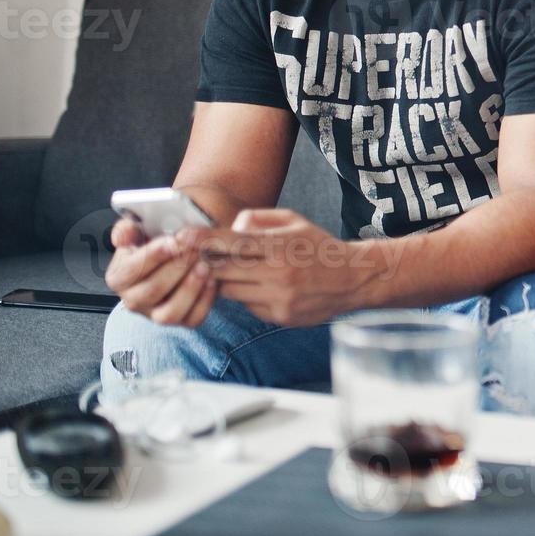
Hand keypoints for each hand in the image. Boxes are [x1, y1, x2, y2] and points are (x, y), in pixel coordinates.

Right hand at [104, 218, 218, 327]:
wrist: (176, 257)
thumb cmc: (156, 243)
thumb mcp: (137, 230)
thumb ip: (127, 229)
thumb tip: (123, 235)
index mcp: (119, 278)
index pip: (131, 270)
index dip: (153, 256)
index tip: (174, 241)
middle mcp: (133, 301)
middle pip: (152, 291)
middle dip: (176, 268)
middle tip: (194, 250)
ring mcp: (156, 315)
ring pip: (169, 313)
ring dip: (189, 288)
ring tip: (204, 265)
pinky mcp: (181, 320)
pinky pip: (193, 318)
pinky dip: (204, 300)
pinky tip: (213, 280)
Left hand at [198, 209, 368, 326]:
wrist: (353, 278)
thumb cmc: (318, 247)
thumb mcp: (293, 221)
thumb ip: (258, 219)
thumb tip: (230, 229)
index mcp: (281, 245)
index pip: (232, 242)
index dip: (203, 240)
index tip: (181, 237)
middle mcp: (278, 273)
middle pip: (224, 270)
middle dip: (206, 263)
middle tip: (193, 256)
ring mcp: (279, 297)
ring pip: (231, 290)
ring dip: (225, 281)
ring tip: (233, 270)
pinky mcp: (280, 316)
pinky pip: (248, 306)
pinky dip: (247, 296)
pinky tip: (261, 287)